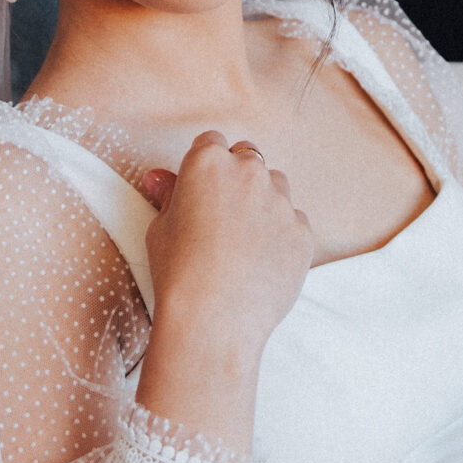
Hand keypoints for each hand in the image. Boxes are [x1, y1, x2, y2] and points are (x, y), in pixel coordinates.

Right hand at [134, 134, 313, 451]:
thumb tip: (159, 177)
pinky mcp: (303, 232)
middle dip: (236, 177)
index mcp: (209, 162)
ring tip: (241, 242)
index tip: (199, 188)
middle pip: (247, 158)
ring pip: (275, 187)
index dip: (204, 166)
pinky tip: (260, 264)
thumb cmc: (178, 273)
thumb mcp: (160, 229)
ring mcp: (282, 201)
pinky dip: (280, 235)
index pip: (211, 142)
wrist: (215, 320)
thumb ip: (168, 196)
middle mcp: (250, 172)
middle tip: (220, 215)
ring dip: (262, 202)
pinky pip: (293, 222)